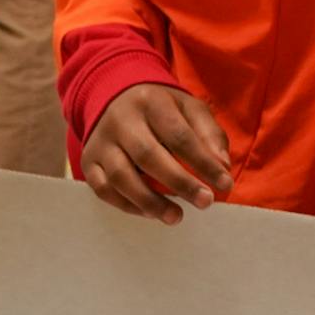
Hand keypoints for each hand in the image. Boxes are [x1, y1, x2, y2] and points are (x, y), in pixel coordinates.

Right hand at [81, 84, 234, 224]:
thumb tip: (222, 167)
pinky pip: (103, 189)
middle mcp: (121, 120)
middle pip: (148, 155)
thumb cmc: (162, 109)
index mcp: (151, 102)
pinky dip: (127, 205)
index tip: (225, 184)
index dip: (204, 163)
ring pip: (121, 176)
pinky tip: (150, 213)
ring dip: (150, 201)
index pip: (179, 136)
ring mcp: (101, 142)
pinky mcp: (89, 161)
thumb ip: (209, 135)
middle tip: (206, 202)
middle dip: (180, 183)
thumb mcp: (189, 109)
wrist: (115, 96)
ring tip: (176, 217)